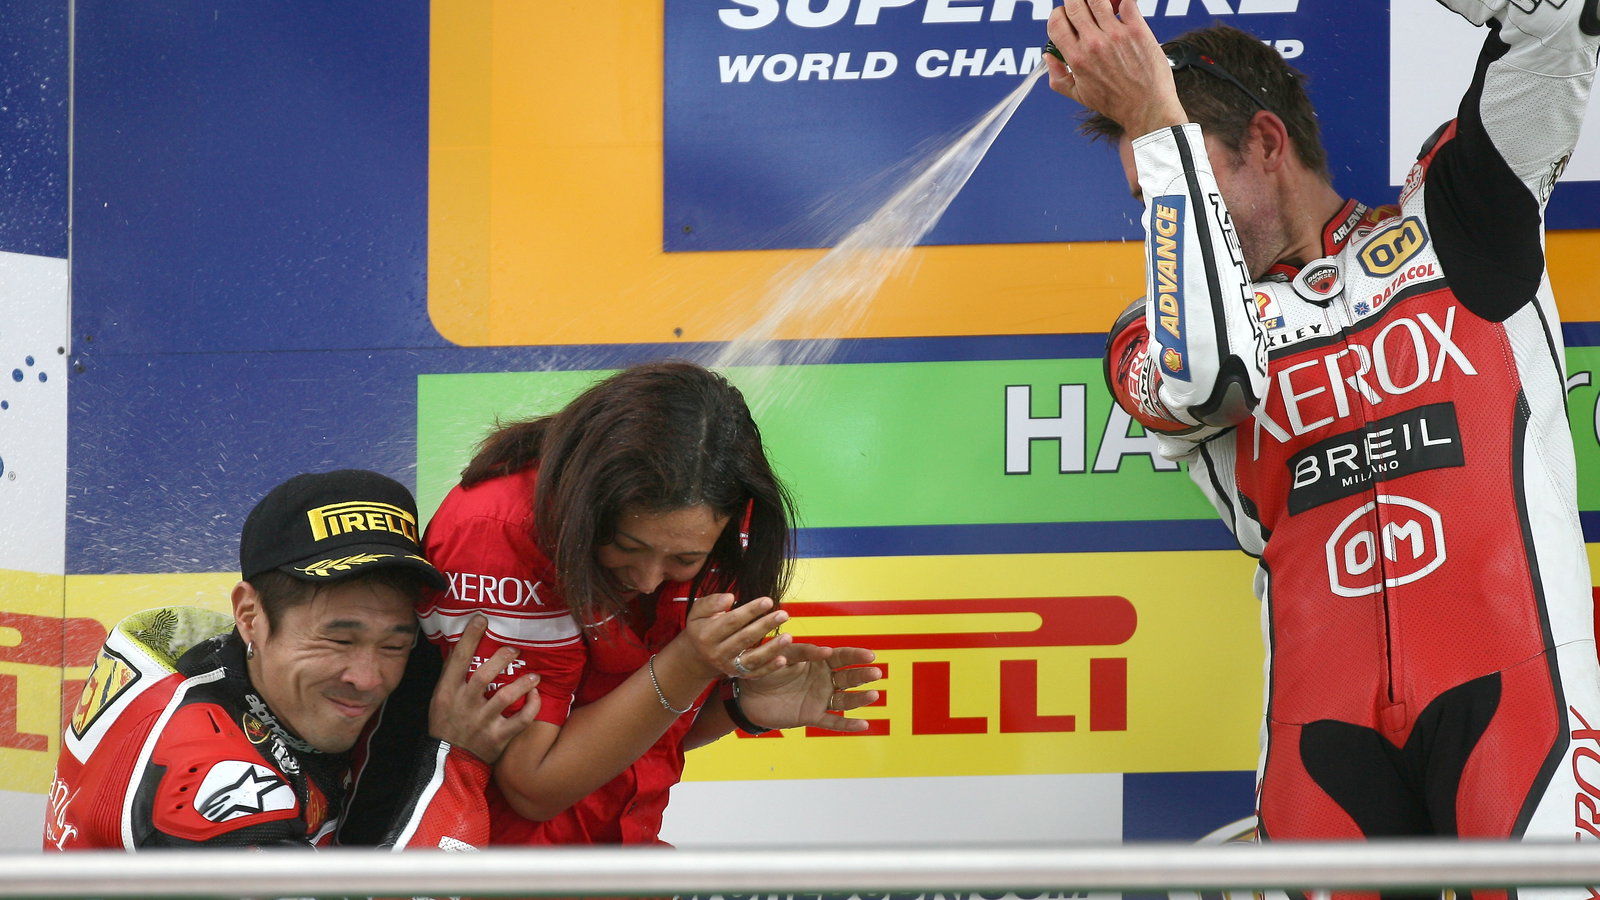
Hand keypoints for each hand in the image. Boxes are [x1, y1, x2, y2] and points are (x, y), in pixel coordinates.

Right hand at [427, 615, 541, 763]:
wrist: (449, 761)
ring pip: (506, 697)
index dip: (470, 637)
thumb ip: (452, 675)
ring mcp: (482, 722)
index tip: (482, 619)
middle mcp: (464, 705)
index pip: (458, 659)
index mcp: (447, 692)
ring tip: (534, 676)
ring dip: (523, 683)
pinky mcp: (498, 737)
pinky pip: (521, 720)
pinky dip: (532, 707)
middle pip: (484, 675)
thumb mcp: (440, 698)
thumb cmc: (446, 723)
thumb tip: (465, 644)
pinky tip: (535, 696)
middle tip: (515, 650)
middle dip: (501, 659)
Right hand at [672, 593, 792, 680]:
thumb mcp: (698, 612)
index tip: (768, 601)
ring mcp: (728, 666)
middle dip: (765, 625)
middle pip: (745, 638)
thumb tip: (730, 597)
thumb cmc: (702, 627)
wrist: (697, 656)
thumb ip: (711, 603)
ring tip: (788, 637)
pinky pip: (755, 673)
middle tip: (783, 614)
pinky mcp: (738, 674)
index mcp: (707, 635)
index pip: (732, 621)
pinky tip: (783, 659)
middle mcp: (718, 652)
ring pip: (752, 658)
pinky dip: (769, 668)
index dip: (751, 611)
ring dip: (771, 648)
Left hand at [735, 644, 881, 731]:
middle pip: (848, 678)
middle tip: (876, 673)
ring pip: (845, 700)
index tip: (870, 656)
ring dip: (860, 699)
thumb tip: (825, 651)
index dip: (856, 656)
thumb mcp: (782, 654)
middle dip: (862, 675)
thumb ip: (802, 652)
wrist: (745, 693)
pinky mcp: (811, 716)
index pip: (842, 658)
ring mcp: (819, 699)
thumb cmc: (765, 668)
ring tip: (874, 695)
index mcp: (818, 661)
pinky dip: (847, 725)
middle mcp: (823, 680)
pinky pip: (832, 722)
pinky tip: (864, 725)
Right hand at [1045, 0, 1186, 136]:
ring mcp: (1116, 35)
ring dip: (1096, 0)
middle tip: (1083, 8)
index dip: (1058, 15)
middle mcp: (1094, 43)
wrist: (1147, 108)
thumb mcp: (1079, 95)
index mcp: (1076, 58)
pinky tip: (1120, 6)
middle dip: (1075, 2)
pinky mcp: (1137, 30)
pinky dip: (1121, 1)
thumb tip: (1049, 57)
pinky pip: (1127, 2)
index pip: (1056, 22)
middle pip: (1074, 4)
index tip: (1066, 18)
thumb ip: (1058, 77)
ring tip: (1103, 6)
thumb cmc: (1115, 103)